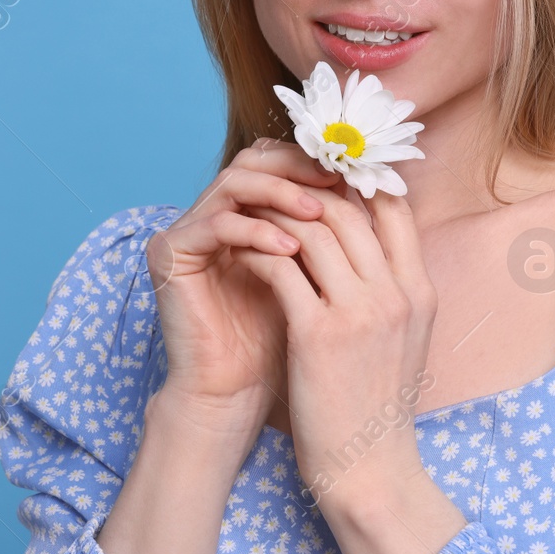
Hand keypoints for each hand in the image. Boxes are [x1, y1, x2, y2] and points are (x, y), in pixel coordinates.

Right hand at [148, 138, 340, 434]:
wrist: (236, 394)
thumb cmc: (284, 341)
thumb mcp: (320, 276)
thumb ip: (337, 233)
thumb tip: (385, 186)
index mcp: (245, 211)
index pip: (279, 162)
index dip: (317, 163)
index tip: (359, 175)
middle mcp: (212, 211)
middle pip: (255, 159)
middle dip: (299, 169)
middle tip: (337, 180)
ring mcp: (188, 229)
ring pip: (235, 182)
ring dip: (282, 194)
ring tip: (319, 214)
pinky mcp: (170, 252)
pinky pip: (215, 224)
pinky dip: (256, 231)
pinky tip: (290, 249)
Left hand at [232, 183, 438, 509]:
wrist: (370, 468)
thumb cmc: (378, 404)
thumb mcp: (406, 337)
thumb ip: (392, 287)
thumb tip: (366, 243)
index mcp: (419, 290)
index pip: (393, 207)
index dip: (357, 181)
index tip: (323, 176)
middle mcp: (394, 294)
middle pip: (348, 210)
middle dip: (308, 191)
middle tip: (275, 186)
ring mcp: (358, 313)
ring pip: (312, 231)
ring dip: (278, 215)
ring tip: (252, 213)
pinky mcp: (317, 335)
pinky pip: (281, 268)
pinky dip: (259, 251)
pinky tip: (241, 252)